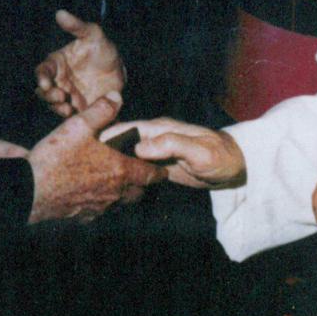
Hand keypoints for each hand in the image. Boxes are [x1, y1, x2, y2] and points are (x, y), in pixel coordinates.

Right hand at [0, 91, 165, 223]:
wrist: (27, 191)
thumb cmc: (56, 157)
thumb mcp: (79, 125)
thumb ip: (102, 110)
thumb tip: (117, 96)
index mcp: (119, 171)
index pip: (149, 175)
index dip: (158, 171)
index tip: (163, 169)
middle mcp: (113, 194)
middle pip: (137, 193)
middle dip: (141, 184)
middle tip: (141, 174)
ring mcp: (97, 208)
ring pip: (119, 204)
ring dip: (122, 194)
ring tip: (118, 182)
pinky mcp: (81, 217)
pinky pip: (99, 211)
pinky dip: (102, 203)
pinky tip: (93, 193)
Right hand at [35, 9, 125, 115]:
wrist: (120, 70)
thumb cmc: (103, 49)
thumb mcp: (93, 34)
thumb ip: (77, 26)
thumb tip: (60, 13)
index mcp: (57, 63)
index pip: (42, 71)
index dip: (41, 77)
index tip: (46, 82)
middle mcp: (58, 80)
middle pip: (43, 91)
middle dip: (47, 95)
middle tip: (60, 96)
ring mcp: (66, 95)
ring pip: (53, 105)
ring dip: (56, 107)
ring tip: (67, 106)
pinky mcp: (77, 108)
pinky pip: (68, 115)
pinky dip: (69, 116)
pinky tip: (75, 113)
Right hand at [101, 118, 244, 188]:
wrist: (234, 167)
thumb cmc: (219, 156)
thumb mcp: (197, 150)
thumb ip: (171, 145)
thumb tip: (140, 147)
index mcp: (161, 129)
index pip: (128, 129)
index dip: (108, 134)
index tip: (87, 144)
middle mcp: (155, 138)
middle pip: (124, 143)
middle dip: (105, 151)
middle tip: (83, 166)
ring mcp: (156, 153)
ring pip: (128, 157)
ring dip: (113, 165)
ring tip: (93, 179)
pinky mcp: (158, 167)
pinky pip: (137, 169)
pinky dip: (125, 175)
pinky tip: (113, 187)